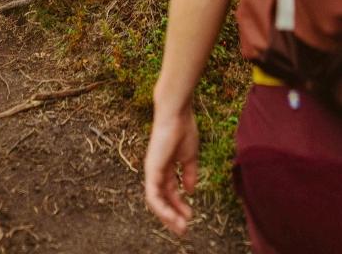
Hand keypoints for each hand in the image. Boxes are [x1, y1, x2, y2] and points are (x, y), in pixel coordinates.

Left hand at [144, 105, 198, 236]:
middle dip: (172, 215)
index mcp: (166, 167)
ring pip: (156, 201)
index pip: (170, 192)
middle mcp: (157, 170)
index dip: (179, 205)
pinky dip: (161, 208)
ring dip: (168, 216)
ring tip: (181, 227)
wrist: (177, 113)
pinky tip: (172, 216)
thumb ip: (189, 174)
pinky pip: (153, 195)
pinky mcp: (151, 169)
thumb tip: (190, 192)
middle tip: (184, 229)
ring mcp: (152, 170)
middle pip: (162, 199)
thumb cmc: (184, 129)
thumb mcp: (190, 156)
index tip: (190, 216)